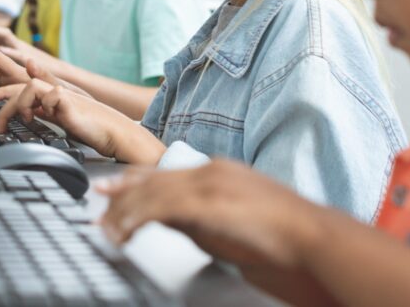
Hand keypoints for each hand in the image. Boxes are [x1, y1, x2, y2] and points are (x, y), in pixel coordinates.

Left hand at [0, 59, 126, 157]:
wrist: (111, 131)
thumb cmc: (87, 125)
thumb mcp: (60, 116)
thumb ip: (44, 108)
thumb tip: (31, 107)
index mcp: (48, 94)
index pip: (21, 85)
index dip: (3, 89)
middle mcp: (52, 90)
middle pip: (20, 82)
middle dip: (1, 86)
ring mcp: (60, 93)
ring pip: (29, 87)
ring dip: (20, 103)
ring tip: (22, 118)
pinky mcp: (67, 100)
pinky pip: (47, 95)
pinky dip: (39, 105)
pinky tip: (38, 117)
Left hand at [97, 159, 324, 271]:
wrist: (313, 237)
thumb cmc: (283, 236)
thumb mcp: (230, 221)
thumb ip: (201, 216)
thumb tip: (175, 222)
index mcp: (217, 171)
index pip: (165, 171)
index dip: (135, 179)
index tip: (112, 186)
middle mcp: (209, 172)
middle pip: (152, 179)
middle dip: (121, 192)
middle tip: (97, 202)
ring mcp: (209, 184)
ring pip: (151, 192)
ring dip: (124, 211)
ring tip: (106, 228)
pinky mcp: (208, 203)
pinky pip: (161, 209)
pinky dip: (137, 219)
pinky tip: (125, 231)